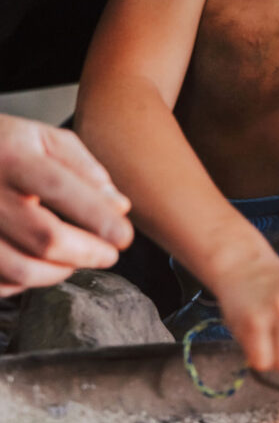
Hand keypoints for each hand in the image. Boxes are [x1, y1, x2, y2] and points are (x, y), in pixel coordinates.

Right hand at [0, 114, 133, 295]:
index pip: (60, 189)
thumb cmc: (5, 147)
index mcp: (13, 158)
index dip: (96, 216)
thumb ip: (85, 170)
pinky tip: (42, 265)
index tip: (123, 236)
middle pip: (45, 238)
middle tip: (110, 253)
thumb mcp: (45, 139)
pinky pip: (1, 282)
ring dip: (61, 271)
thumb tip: (119, 207)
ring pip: (22, 269)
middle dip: (88, 252)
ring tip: (79, 258)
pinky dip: (28, 282)